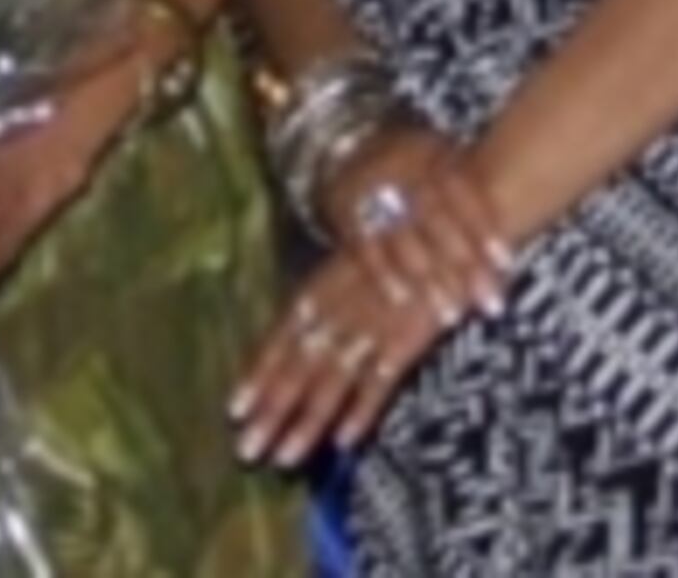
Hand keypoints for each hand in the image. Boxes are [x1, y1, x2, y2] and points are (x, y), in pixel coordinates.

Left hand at [228, 247, 453, 465]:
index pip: (279, 338)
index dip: (256, 375)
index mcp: (320, 289)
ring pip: (331, 382)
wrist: (444, 218)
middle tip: (246, 451)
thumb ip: (324, 298)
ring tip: (285, 459)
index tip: (232, 410)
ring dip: (308, 423)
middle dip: (271, 412)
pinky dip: (362, 412)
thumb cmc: (394, 238)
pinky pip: (379, 382)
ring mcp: (371, 325)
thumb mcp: (349, 263)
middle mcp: (337, 309)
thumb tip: (295, 333)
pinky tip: (343, 442)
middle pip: (297, 368)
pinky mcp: (406, 337)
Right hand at [318, 124, 509, 331]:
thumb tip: (521, 222)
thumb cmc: (409, 159)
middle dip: (464, 265)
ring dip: (428, 280)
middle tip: (491, 304)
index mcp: (431, 156)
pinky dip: (384, 274)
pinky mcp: (345, 216)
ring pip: (403, 240)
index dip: (484, 227)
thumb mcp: (438, 154)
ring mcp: (370, 194)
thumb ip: (470, 185)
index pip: (462, 191)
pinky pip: (365, 248)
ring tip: (451, 315)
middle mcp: (402, 173)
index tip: (507, 263)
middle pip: (437, 221)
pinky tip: (403, 300)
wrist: (345, 142)